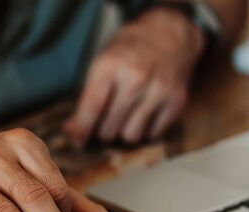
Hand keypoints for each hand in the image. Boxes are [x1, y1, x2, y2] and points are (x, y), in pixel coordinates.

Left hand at [63, 7, 204, 145]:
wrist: (169, 33)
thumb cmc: (129, 50)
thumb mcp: (103, 62)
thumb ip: (87, 97)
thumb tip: (71, 132)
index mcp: (111, 65)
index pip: (92, 107)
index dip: (81, 130)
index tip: (76, 142)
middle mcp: (135, 78)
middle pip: (110, 128)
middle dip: (103, 130)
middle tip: (105, 121)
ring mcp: (158, 90)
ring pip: (131, 136)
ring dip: (125, 132)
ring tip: (125, 117)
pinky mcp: (176, 100)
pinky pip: (153, 134)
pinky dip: (146, 130)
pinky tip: (144, 114)